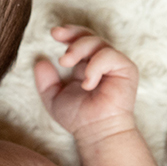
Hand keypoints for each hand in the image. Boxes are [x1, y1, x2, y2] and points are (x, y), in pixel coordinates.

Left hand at [34, 25, 140, 144]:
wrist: (95, 132)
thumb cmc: (79, 118)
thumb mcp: (53, 97)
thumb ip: (45, 81)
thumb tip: (40, 61)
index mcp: (86, 64)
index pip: (80, 40)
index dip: (68, 33)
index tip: (54, 33)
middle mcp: (101, 62)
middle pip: (89, 36)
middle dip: (72, 35)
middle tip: (57, 38)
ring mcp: (114, 64)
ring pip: (98, 42)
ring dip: (79, 48)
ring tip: (66, 62)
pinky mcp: (126, 69)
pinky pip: (109, 56)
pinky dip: (95, 66)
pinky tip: (88, 83)